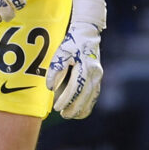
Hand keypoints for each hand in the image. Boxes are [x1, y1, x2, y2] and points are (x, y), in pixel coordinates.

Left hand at [46, 0, 105, 118]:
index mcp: (86, 67)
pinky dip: (87, 105)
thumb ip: (56, 69)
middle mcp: (95, 74)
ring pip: (91, 98)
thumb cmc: (72, 43)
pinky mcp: (98, 78)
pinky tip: (79, 111)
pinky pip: (94, 96)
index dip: (66, 99)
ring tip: (69, 115)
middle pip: (85, 96)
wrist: (88, 34)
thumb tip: (50, 87)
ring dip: (81, 109)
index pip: (76, 88)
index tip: (57, 107)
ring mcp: (98, 77)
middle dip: (73, 108)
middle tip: (62, 114)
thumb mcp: (62, 52)